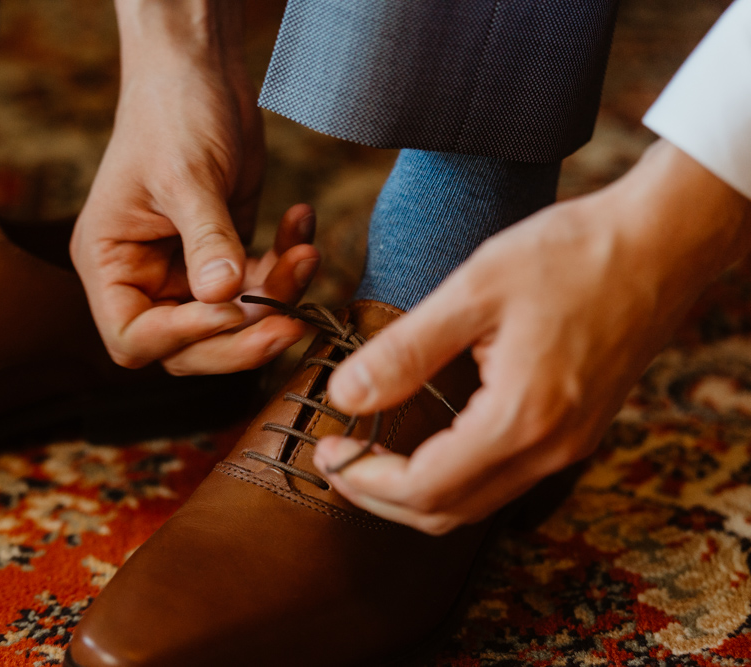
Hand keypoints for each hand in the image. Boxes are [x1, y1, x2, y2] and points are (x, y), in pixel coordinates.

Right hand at [71, 0, 319, 373]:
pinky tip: (302, 226)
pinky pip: (259, 284)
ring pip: (234, 320)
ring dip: (276, 295)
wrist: (200, 70)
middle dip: (242, 337)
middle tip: (289, 322)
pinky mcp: (226, 255)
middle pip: (189, 346)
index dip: (183, 337)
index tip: (230, 309)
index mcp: (110, 263)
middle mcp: (143, 276)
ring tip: (307, 254)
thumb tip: (223, 297)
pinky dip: (286, 265)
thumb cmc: (171, 112)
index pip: (134, 337)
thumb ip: (207, 239)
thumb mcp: (187, 176)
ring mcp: (187, 270)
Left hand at [313, 141, 750, 533]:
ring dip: (416, 493)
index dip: (364, 480)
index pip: (425, 488)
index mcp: (522, 418)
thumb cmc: (569, 255)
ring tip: (369, 458)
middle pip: (449, 512)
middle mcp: (551, 449)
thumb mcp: (473, 291)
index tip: (324, 450)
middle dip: (381, 497)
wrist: (659, 242)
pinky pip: (504, 479)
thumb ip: (404, 351)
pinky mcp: (577, 431)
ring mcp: (570, 445)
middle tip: (335, 463)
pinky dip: (454, 477)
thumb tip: (344, 396)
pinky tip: (426, 443)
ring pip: (477, 503)